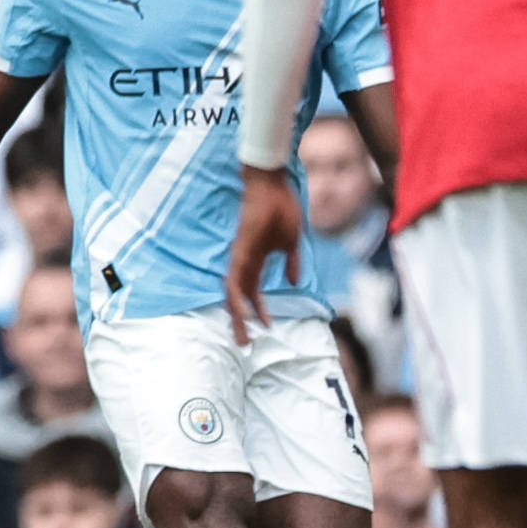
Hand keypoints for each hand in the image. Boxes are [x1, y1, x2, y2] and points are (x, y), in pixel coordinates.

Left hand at [226, 167, 304, 345]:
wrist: (271, 183)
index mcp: (256, 259)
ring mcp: (240, 255)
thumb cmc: (280, 207)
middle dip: (240, 322)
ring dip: (236, 316)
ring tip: (242, 336)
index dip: (258, 310)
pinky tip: (241, 312)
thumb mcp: (291, 241)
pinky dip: (238, 297)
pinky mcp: (240, 249)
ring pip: (232, 292)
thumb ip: (291, 262)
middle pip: (238, 297)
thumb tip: (294, 282)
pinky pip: (235, 278)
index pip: (253, 291)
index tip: (267, 326)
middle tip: (243, 344)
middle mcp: (244, 260)